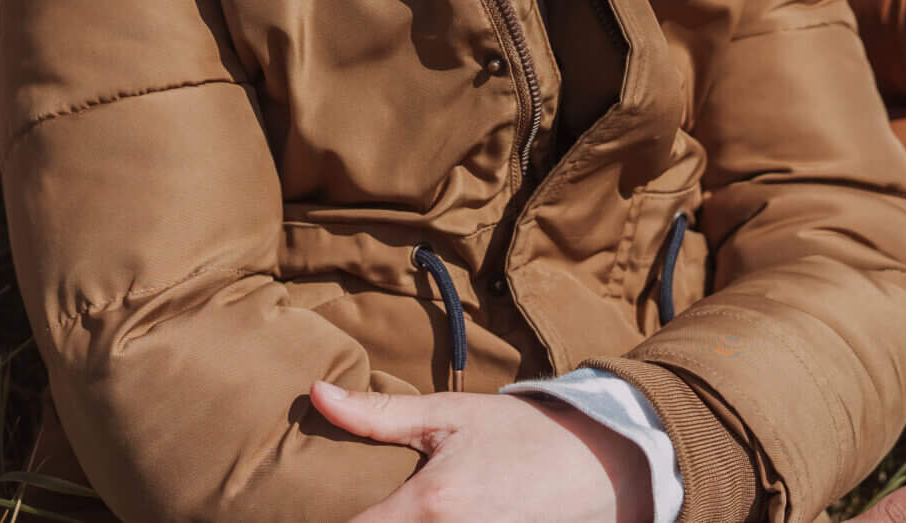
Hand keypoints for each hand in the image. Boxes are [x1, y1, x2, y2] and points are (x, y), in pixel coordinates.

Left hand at [314, 379, 647, 522]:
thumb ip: (378, 414)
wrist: (598, 464)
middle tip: (366, 505)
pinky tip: (424, 521)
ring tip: (391, 511)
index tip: (307, 509)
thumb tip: (315, 395)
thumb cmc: (521, 434)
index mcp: (430, 504)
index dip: (327, 522)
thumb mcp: (449, 415)